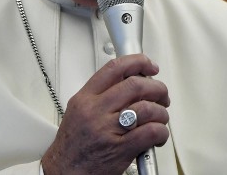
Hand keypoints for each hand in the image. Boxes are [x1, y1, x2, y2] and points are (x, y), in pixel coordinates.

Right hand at [41, 54, 169, 174]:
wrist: (65, 172)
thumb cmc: (73, 145)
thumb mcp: (79, 111)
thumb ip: (100, 95)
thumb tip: (128, 83)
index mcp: (85, 98)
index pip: (114, 68)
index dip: (137, 62)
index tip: (149, 66)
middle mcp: (96, 111)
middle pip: (135, 85)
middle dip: (156, 88)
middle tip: (161, 94)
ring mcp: (108, 129)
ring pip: (147, 108)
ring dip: (161, 112)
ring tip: (161, 117)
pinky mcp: (120, 149)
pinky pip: (150, 132)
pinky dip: (161, 131)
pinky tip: (158, 134)